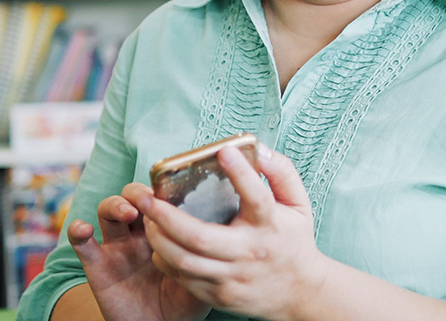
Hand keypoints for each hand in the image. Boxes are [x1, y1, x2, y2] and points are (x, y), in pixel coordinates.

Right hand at [68, 184, 210, 320]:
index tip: (170, 191)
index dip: (161, 189)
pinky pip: (82, 244)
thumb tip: (223, 236)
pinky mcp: (98, 265)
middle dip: (136, 192)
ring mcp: (117, 247)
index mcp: (165, 231)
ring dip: (114, 205)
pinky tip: (84, 230)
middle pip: (131, 197)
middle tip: (147, 199)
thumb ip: (207, 258)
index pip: (160, 199)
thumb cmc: (183, 304)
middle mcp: (139, 233)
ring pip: (107, 211)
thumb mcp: (202, 278)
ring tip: (127, 213)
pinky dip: (78, 231)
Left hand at [138, 144, 328, 320]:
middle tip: (144, 197)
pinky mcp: (220, 295)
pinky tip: (159, 244)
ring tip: (147, 219)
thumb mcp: (298, 202)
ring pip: (184, 261)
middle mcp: (250, 253)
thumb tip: (258, 150)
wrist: (301, 292)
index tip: (224, 151)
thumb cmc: (293, 240)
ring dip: (158, 239)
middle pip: (200, 237)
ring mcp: (233, 278)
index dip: (241, 173)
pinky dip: (166, 260)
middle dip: (165, 216)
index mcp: (270, 225)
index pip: (257, 197)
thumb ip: (281, 172)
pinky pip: (184, 279)